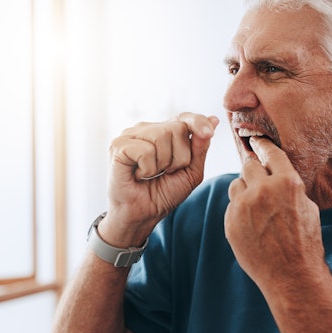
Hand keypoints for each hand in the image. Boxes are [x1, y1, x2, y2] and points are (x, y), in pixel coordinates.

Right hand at [103, 112, 219, 245]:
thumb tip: (213, 120)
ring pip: (162, 136)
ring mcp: (130, 135)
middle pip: (177, 128)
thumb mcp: (191, 172)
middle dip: (179, 157)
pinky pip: (146, 150)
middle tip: (165, 172)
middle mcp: (147, 129)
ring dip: (163, 164)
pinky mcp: (118, 146)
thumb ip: (200, 147)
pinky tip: (139, 175)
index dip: (197, 122)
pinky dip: (148, 168)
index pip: (184, 117)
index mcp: (164, 132)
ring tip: (151, 174)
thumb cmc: (163, 194)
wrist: (142, 214)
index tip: (209, 132)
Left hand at [224, 136, 323, 286]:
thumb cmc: (306, 242)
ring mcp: (243, 206)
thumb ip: (288, 186)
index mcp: (286, 182)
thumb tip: (275, 173)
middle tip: (259, 180)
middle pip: (248, 165)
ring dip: (244, 190)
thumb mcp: (307, 206)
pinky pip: (231, 207)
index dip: (263, 145)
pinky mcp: (230, 222)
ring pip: (236, 184)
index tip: (256, 141)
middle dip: (254, 170)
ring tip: (257, 208)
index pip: (270, 152)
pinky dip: (239, 211)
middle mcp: (263, 190)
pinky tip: (252, 225)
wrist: (292, 274)